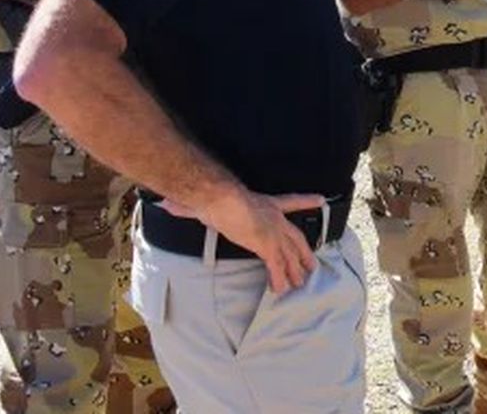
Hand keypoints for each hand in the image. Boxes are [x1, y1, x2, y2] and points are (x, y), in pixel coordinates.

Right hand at [163, 187, 325, 291]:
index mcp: (266, 202)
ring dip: (294, 271)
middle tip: (313, 265)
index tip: (320, 200)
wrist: (221, 197)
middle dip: (304, 252)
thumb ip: (188, 206)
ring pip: (289, 254)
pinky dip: (279, 279)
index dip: (306, 200)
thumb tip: (167, 204)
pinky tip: (280, 290)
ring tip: (300, 284)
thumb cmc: (214, 195)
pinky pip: (276, 266)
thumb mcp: (206, 201)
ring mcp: (272, 231)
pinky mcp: (266, 244)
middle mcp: (274, 217)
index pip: (291, 201)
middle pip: (295, 237)